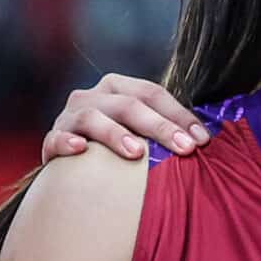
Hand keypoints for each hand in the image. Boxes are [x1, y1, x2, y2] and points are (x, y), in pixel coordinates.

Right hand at [42, 73, 209, 162]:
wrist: (75, 172)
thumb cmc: (117, 152)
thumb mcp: (141, 136)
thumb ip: (166, 133)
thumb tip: (208, 141)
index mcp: (118, 89)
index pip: (151, 93)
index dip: (178, 114)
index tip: (203, 139)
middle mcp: (93, 97)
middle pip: (128, 105)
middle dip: (159, 126)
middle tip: (184, 148)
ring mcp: (69, 118)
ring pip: (92, 118)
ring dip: (115, 134)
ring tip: (137, 153)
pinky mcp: (52, 141)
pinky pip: (56, 139)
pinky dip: (67, 143)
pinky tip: (81, 150)